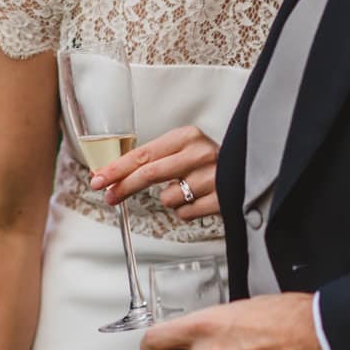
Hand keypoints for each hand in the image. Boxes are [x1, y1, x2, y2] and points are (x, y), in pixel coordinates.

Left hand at [89, 126, 220, 219]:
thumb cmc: (210, 162)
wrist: (250, 170)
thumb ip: (157, 158)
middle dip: (125, 186)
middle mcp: (200, 153)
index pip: (143, 154)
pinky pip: (185, 213)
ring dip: (171, 199)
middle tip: (109, 196)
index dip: (118, 168)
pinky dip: (186, 210)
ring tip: (188, 190)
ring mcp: (211, 176)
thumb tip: (118, 175)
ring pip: (168, 198)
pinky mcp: (220, 199)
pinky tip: (198, 199)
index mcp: (187, 136)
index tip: (99, 178)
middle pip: (149, 174)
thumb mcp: (185, 149)